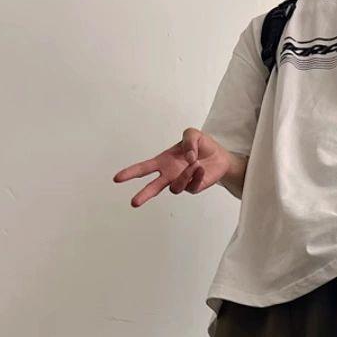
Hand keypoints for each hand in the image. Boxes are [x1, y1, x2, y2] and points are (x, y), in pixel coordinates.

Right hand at [113, 128, 230, 207]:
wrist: (219, 157)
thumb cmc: (201, 145)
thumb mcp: (192, 134)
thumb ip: (188, 140)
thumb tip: (188, 158)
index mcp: (163, 162)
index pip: (144, 169)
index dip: (130, 173)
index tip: (117, 179)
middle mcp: (169, 174)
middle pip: (153, 187)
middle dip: (143, 194)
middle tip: (134, 202)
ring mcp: (181, 183)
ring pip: (175, 187)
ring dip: (184, 175)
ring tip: (195, 163)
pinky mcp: (193, 188)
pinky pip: (191, 186)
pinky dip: (196, 175)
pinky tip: (201, 168)